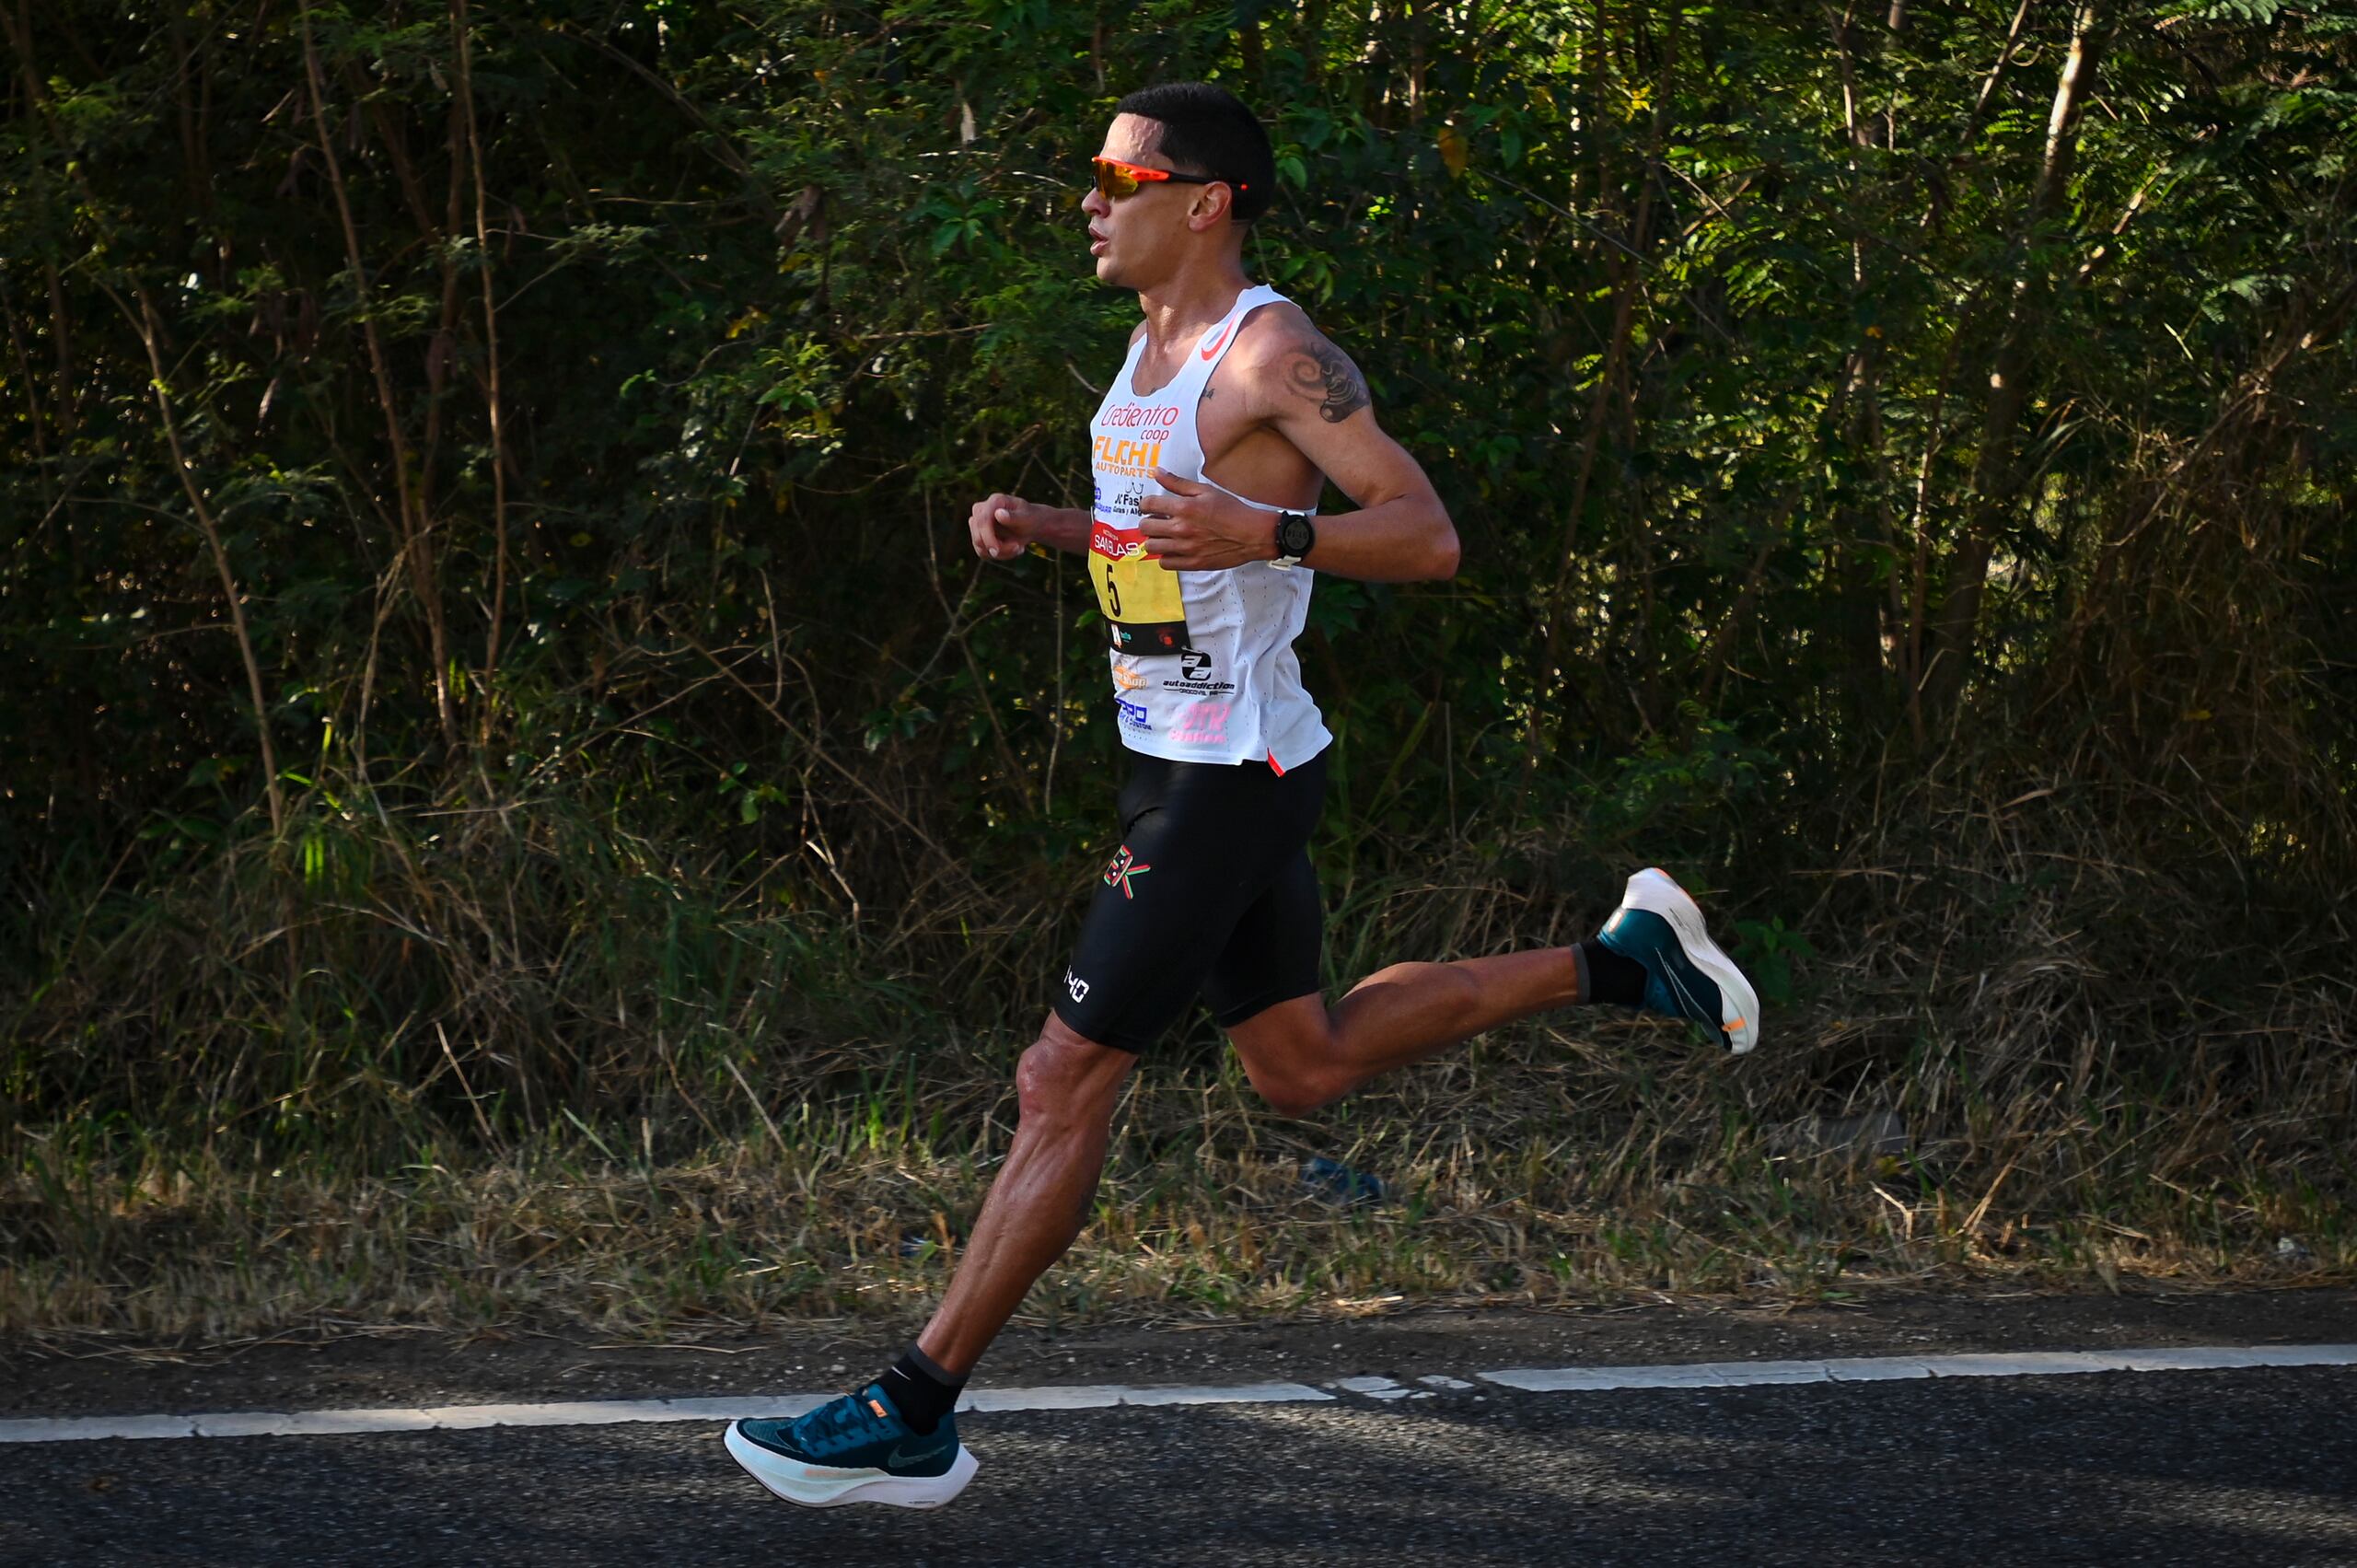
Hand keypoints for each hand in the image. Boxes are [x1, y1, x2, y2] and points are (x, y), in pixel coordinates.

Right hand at [969, 492, 1044, 561]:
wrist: (1030, 526)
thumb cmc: (1030, 519)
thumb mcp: (1027, 518)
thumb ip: (1013, 517)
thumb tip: (998, 514)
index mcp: (994, 501)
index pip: (983, 521)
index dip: (988, 537)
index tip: (997, 551)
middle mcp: (981, 510)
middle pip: (979, 536)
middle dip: (999, 548)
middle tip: (1019, 549)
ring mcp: (977, 523)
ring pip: (980, 547)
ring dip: (1001, 553)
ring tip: (1019, 548)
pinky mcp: (978, 535)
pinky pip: (983, 552)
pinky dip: (999, 555)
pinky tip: (1012, 550)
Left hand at [1139, 468, 1273, 570]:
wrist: (1252, 534)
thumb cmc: (1232, 511)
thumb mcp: (1206, 491)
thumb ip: (1178, 483)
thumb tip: (1157, 472)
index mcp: (1185, 507)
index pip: (1149, 504)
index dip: (1145, 504)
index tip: (1149, 506)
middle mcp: (1182, 528)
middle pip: (1146, 527)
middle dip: (1148, 522)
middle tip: (1157, 521)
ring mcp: (1186, 548)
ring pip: (1152, 547)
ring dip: (1155, 540)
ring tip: (1165, 536)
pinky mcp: (1192, 563)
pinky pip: (1165, 563)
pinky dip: (1166, 556)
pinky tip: (1174, 549)